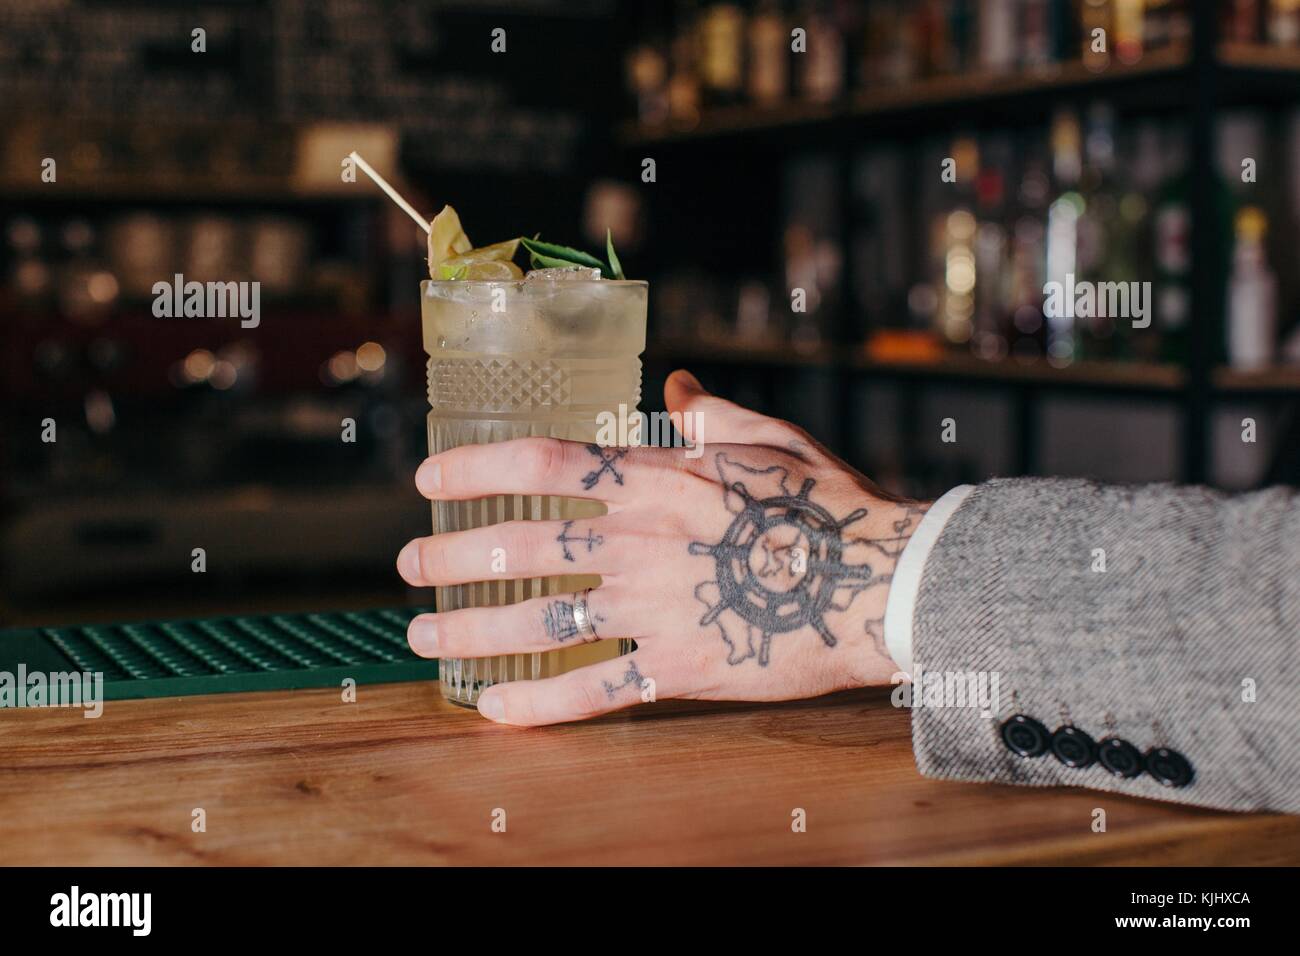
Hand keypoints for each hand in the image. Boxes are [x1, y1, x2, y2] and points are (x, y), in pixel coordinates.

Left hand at [397, 370, 928, 725]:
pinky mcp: (677, 667)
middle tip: (409, 567)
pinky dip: (538, 703)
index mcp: (659, 480)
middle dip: (453, 557)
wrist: (881, 585)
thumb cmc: (830, 508)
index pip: (544, 465)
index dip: (475, 472)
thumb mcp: (772, 441)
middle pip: (522, 548)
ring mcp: (654, 608)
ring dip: (472, 630)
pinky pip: (593, 689)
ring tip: (425, 636)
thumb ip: (713, 414)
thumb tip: (676, 387)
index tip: (429, 481)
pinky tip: (494, 708)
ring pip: (540, 622)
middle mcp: (640, 543)